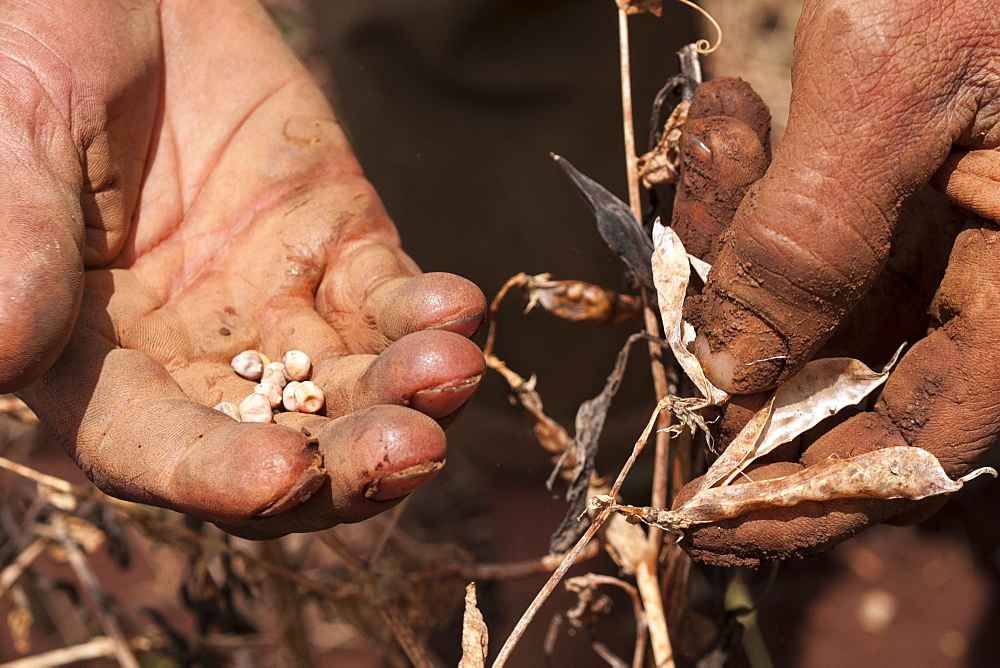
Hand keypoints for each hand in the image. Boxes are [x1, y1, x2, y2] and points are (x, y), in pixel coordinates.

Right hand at [3, 0, 485, 537]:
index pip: (155, 446)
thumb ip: (16, 242)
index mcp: (98, 355)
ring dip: (408, 391)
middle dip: (347, 462)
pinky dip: (427, 311)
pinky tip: (456, 307)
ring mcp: (278, 302)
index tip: (278, 476)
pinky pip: (390, 296)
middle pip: (281, 443)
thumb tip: (4, 354)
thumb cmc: (40, 48)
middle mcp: (197, 352)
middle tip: (413, 451)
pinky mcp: (341, 245)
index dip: (216, 473)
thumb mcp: (15, 134)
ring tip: (452, 371)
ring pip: (352, 382)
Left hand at [678, 0, 999, 564]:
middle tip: (689, 251)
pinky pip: (824, 226)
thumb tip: (726, 368)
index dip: (805, 492)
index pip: (914, 449)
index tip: (709, 518)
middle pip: (845, 368)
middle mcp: (998, 286)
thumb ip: (807, 238)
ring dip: (742, 227)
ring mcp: (961, 237)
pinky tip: (734, 111)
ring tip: (724, 124)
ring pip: (818, 293)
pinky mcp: (923, 190)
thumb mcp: (897, 81)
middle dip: (742, 315)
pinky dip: (764, 180)